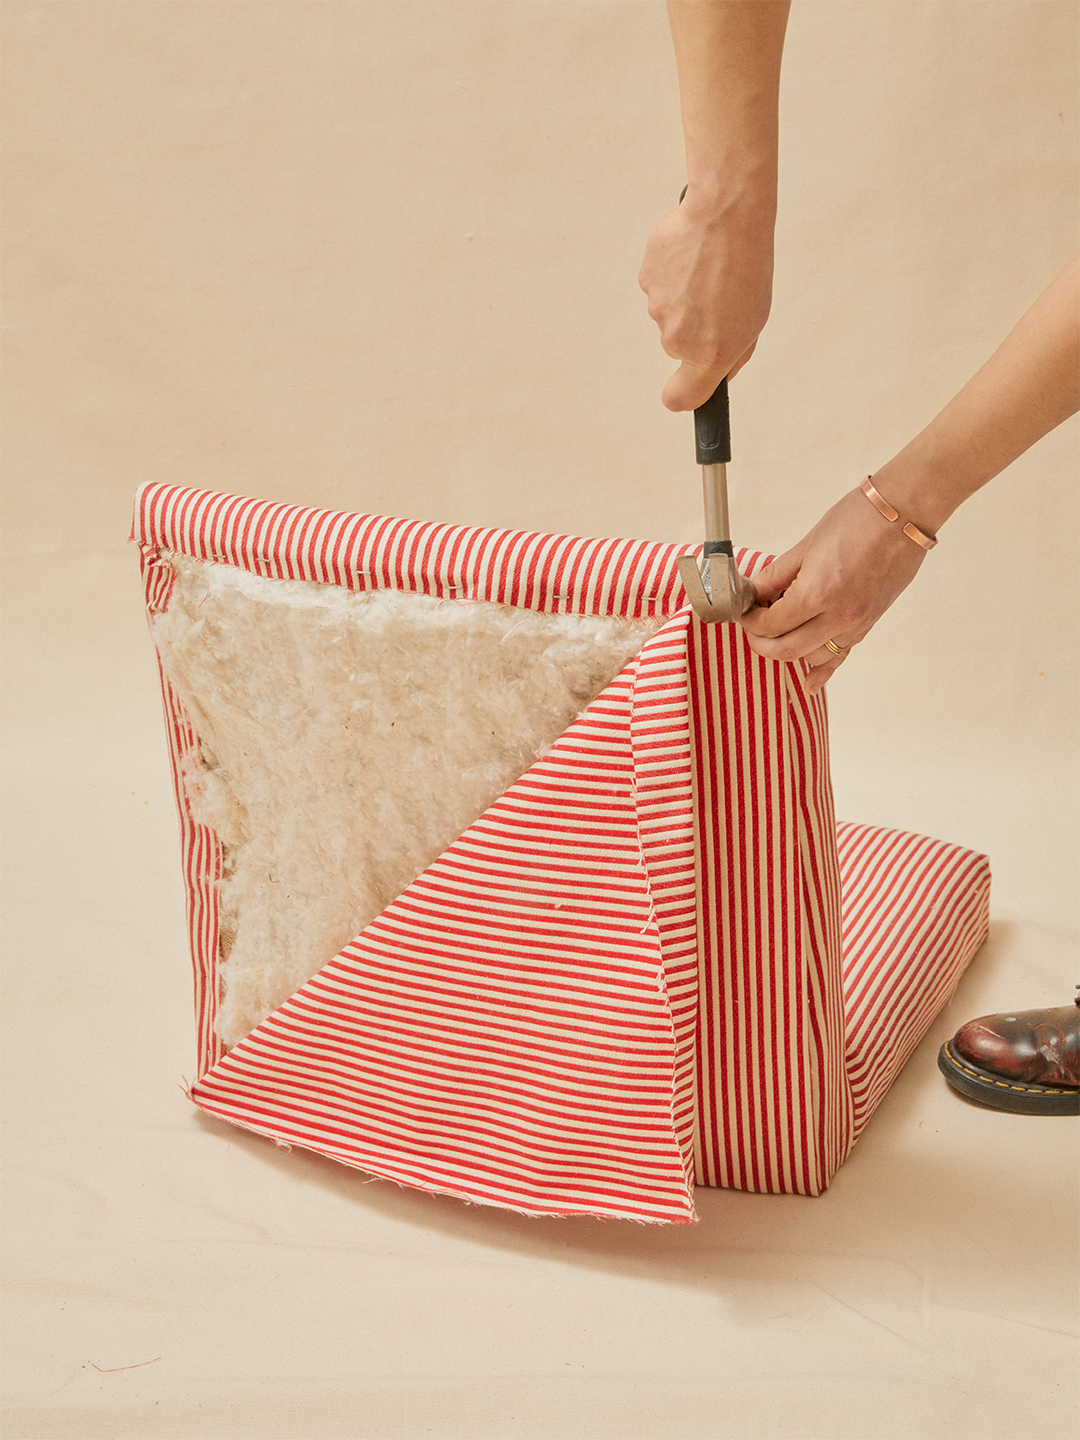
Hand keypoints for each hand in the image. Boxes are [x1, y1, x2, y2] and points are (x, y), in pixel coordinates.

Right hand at [638, 190, 772, 410]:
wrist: (727, 215)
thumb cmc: (746, 265)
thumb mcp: (755, 318)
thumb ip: (733, 352)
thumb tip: (719, 370)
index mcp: (709, 353)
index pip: (682, 397)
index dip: (680, 396)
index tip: (681, 391)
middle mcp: (678, 338)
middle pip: (678, 346)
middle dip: (694, 328)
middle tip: (718, 297)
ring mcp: (658, 310)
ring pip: (668, 314)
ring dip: (684, 298)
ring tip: (707, 271)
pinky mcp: (647, 281)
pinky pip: (658, 287)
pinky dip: (671, 276)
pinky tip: (691, 257)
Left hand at [739, 487, 927, 693]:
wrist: (904, 515)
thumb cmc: (859, 520)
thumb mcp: (806, 546)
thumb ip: (776, 576)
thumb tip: (753, 592)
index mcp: (816, 595)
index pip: (770, 625)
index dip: (750, 620)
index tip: (745, 611)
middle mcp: (837, 617)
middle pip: (786, 649)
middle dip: (761, 642)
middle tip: (753, 626)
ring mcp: (855, 624)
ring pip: (811, 657)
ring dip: (789, 651)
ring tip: (777, 633)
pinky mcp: (868, 624)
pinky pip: (841, 656)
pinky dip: (822, 670)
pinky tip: (809, 681)